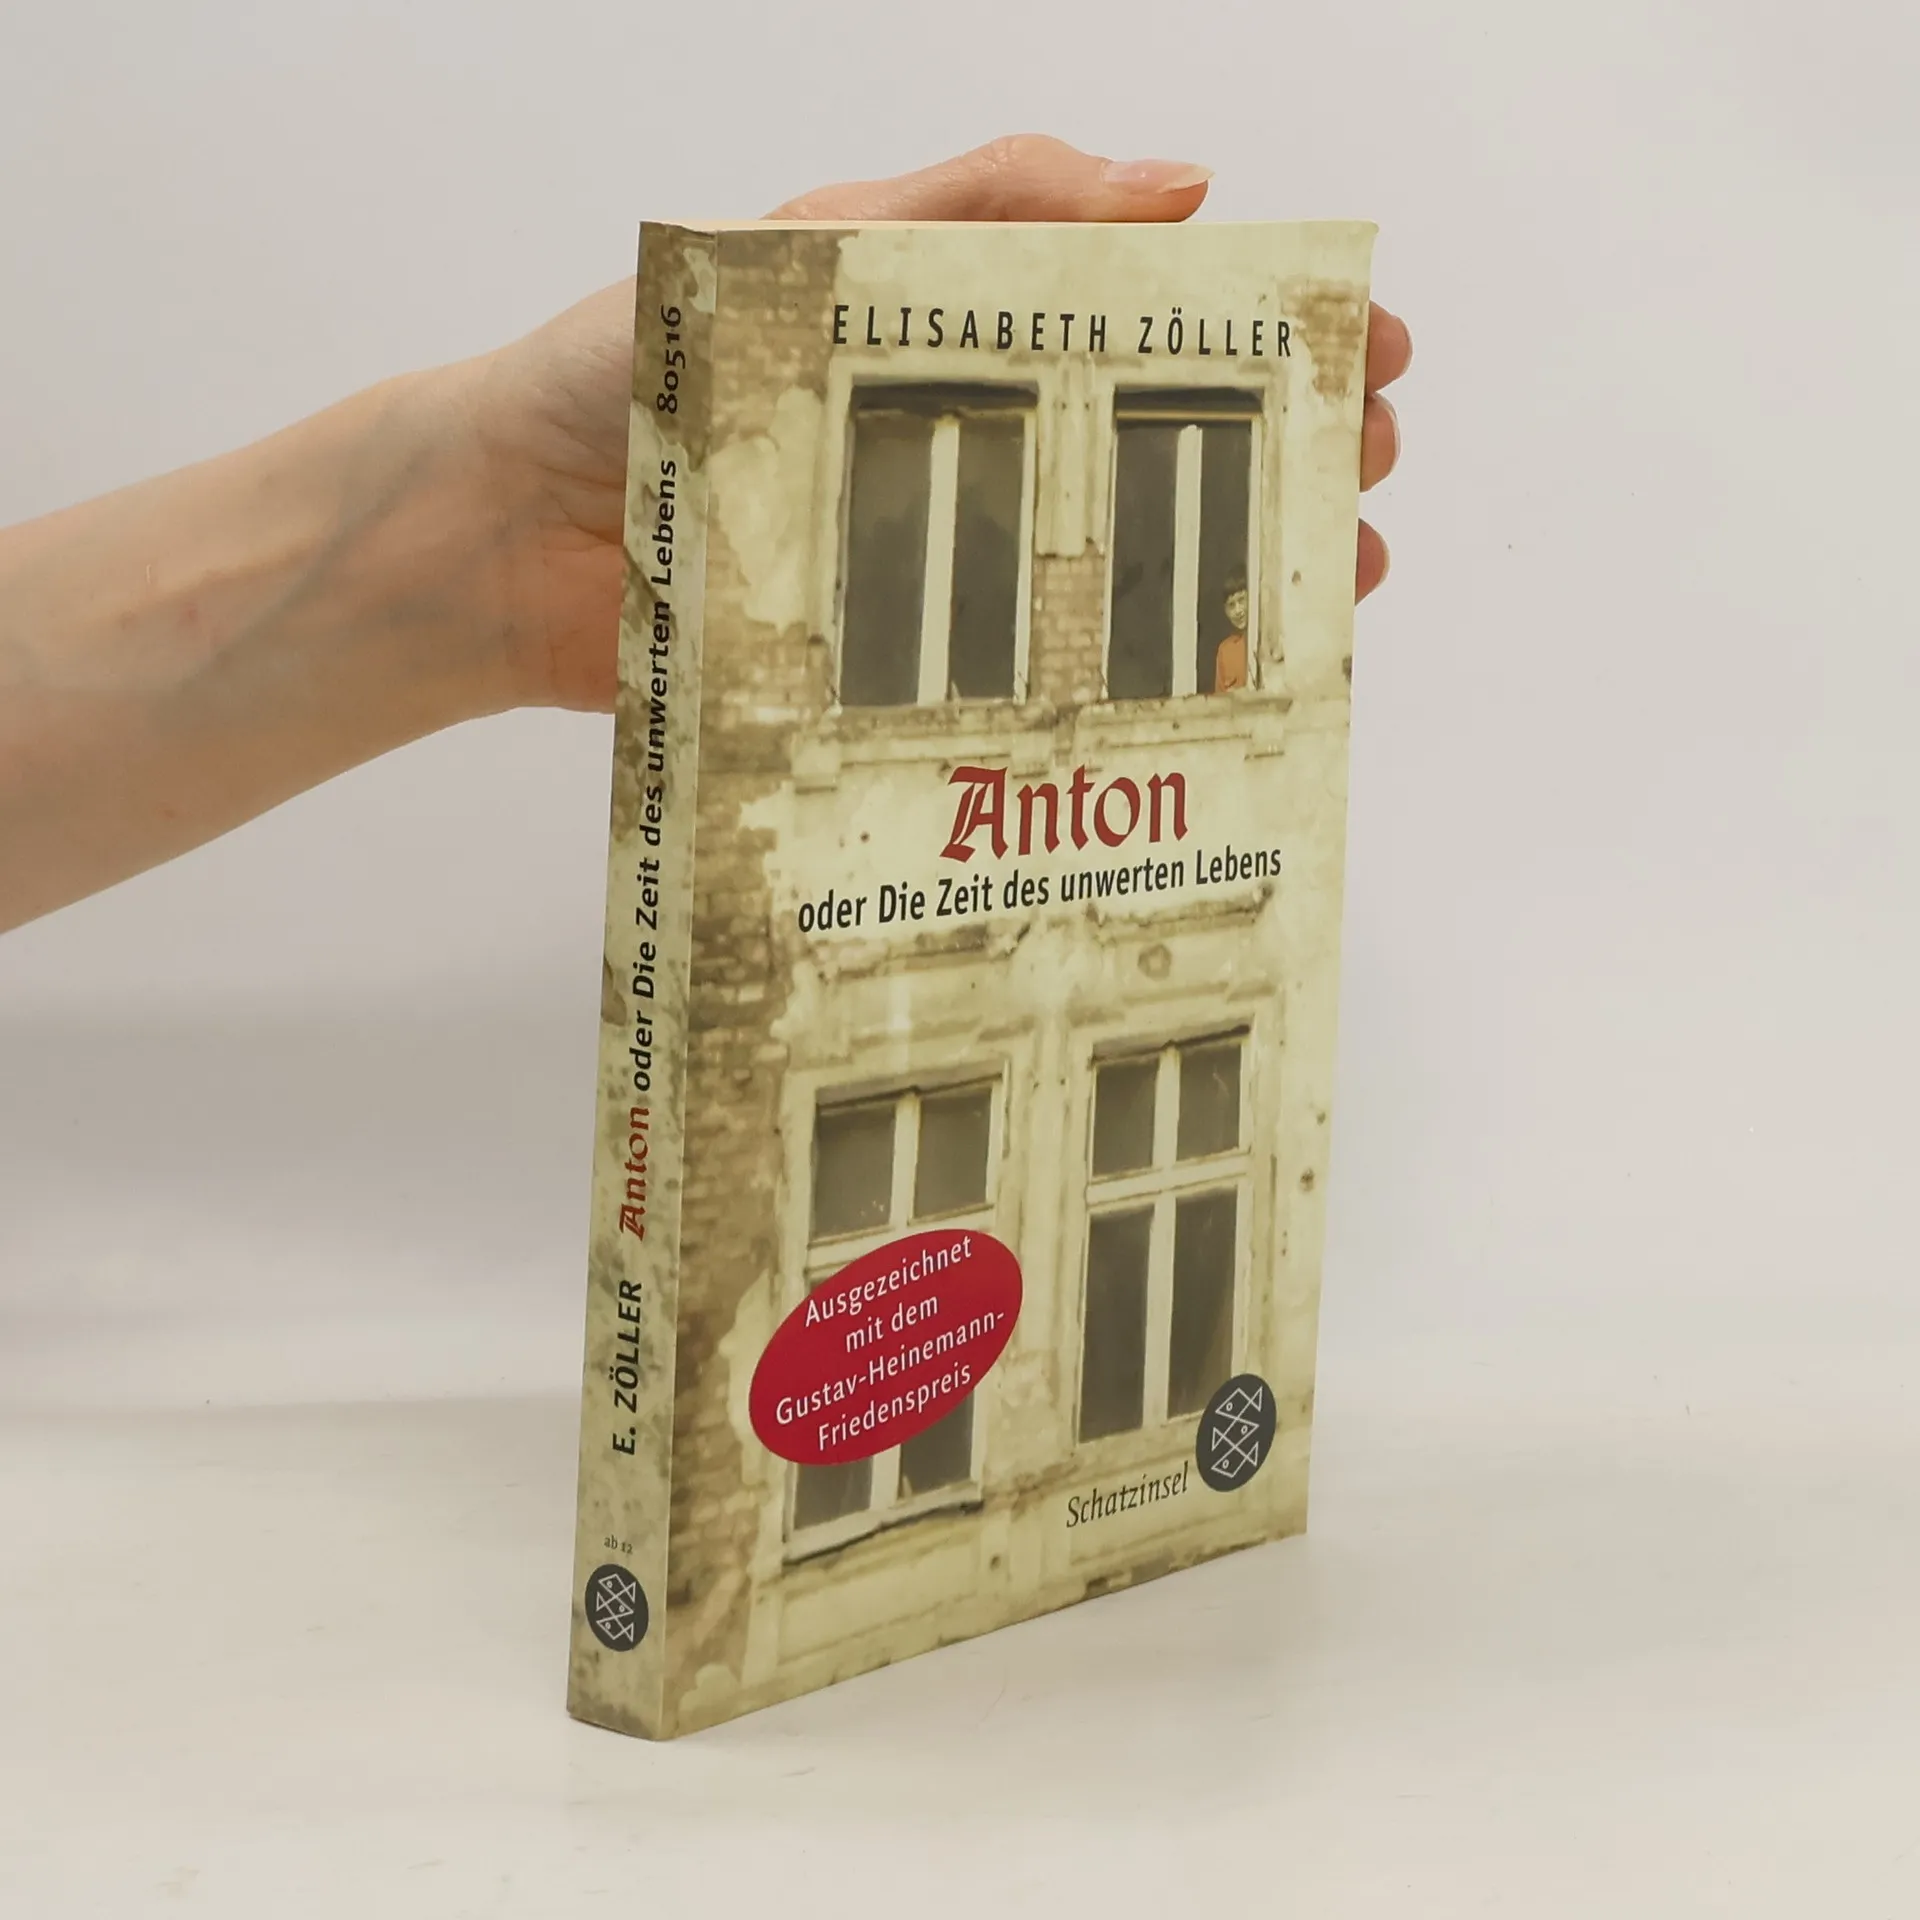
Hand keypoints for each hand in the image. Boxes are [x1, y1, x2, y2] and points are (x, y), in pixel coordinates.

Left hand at [462, 135, 1409, 712]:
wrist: (498, 538)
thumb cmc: (618, 370)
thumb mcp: (800, 252)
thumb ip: (972, 209)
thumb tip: (1174, 186)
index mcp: (948, 331)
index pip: (1145, 316)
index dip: (1269, 326)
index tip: (1370, 343)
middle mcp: (957, 446)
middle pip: (1156, 442)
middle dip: (1284, 449)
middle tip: (1373, 465)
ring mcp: (932, 562)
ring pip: (1118, 562)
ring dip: (1235, 569)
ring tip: (1333, 582)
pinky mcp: (893, 666)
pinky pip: (1028, 668)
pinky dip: (1123, 673)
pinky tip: (1204, 683)